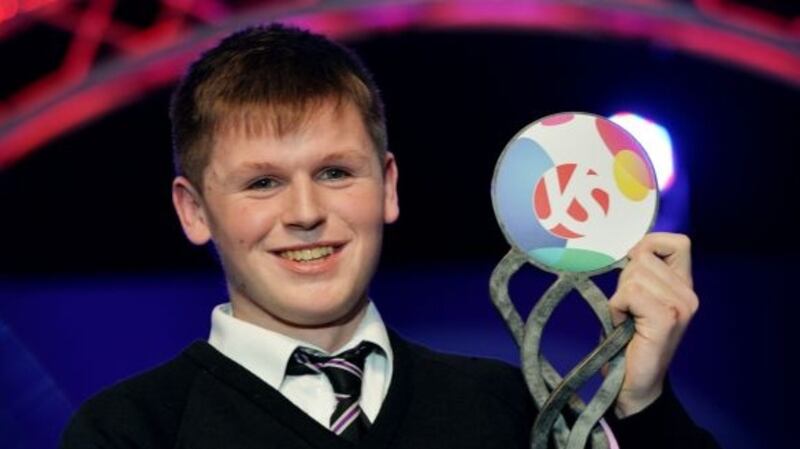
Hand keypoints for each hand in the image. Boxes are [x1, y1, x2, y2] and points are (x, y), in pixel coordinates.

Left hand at [608, 232, 698, 417]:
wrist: (634, 382)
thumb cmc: (630, 339)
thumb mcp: (636, 298)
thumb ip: (640, 273)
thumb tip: (629, 249)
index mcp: (683, 285)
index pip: (676, 241)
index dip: (648, 245)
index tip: (633, 269)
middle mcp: (688, 294)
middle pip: (644, 255)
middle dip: (625, 278)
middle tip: (628, 308)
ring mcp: (681, 306)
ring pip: (634, 274)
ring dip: (620, 296)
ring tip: (628, 318)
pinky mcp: (667, 318)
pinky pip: (630, 293)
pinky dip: (617, 306)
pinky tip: (625, 325)